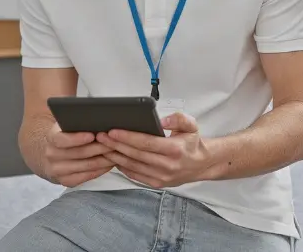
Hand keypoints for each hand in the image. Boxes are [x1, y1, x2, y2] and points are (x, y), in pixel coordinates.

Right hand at [43, 123, 115, 186]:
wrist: (52, 154)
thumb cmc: (65, 135)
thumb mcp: (66, 125)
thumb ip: (77, 123)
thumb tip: (97, 119)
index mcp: (51, 138)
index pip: (62, 139)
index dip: (77, 138)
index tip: (92, 135)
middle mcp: (51, 155)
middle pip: (78, 153)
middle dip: (99, 147)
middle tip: (114, 142)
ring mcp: (57, 170)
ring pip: (86, 166)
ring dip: (103, 159)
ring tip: (115, 152)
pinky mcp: (66, 181)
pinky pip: (86, 177)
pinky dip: (100, 170)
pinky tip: (109, 163)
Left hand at [96, 113, 211, 188]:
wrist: (201, 164)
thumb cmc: (192, 143)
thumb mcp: (191, 125)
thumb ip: (179, 119)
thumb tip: (163, 121)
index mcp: (174, 150)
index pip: (145, 143)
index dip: (127, 137)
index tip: (112, 131)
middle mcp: (167, 166)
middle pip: (135, 154)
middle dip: (116, 145)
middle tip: (101, 136)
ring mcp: (161, 177)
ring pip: (132, 166)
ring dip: (115, 156)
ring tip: (103, 146)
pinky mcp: (156, 183)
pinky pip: (135, 175)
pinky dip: (122, 166)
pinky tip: (113, 157)